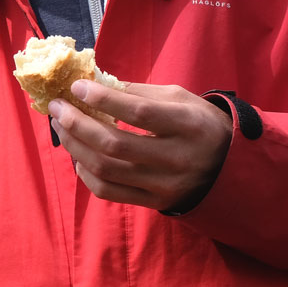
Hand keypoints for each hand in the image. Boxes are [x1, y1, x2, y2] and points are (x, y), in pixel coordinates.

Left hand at [49, 79, 232, 210]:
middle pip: (114, 144)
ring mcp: (164, 184)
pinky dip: (85, 173)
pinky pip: (108, 191)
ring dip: (74, 146)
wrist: (230, 168)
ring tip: (60, 126)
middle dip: (77, 123)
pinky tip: (77, 155)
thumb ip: (140, 92)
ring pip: (106, 169)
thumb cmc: (199, 124)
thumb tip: (95, 84)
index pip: (139, 112)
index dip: (103, 99)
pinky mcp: (154, 202)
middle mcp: (176, 158)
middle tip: (57, 107)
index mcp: (188, 125)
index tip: (76, 87)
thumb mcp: (180, 99)